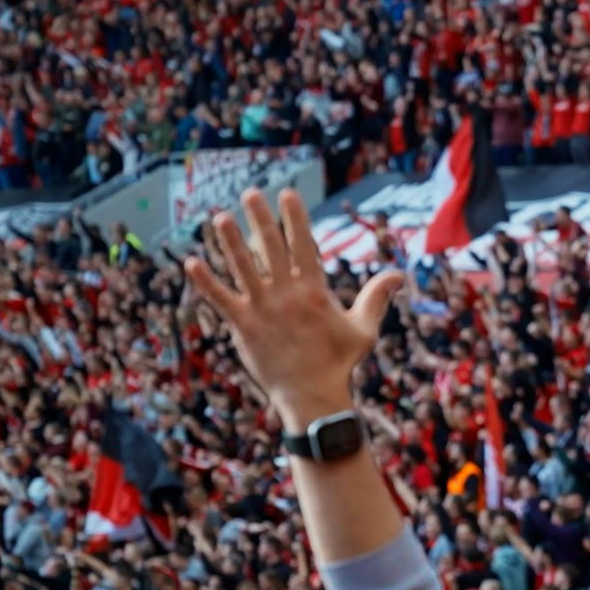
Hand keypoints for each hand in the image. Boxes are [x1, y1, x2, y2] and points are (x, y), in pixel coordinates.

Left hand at [184, 189, 405, 427]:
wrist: (312, 396)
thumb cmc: (339, 362)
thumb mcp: (364, 329)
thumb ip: (376, 298)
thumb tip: (398, 274)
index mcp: (314, 292)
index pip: (303, 245)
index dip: (294, 218)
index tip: (287, 195)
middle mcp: (286, 295)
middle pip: (271, 248)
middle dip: (260, 219)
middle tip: (251, 194)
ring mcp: (262, 310)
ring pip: (243, 268)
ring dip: (230, 242)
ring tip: (220, 217)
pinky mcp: (243, 327)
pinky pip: (221, 300)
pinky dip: (206, 282)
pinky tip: (191, 263)